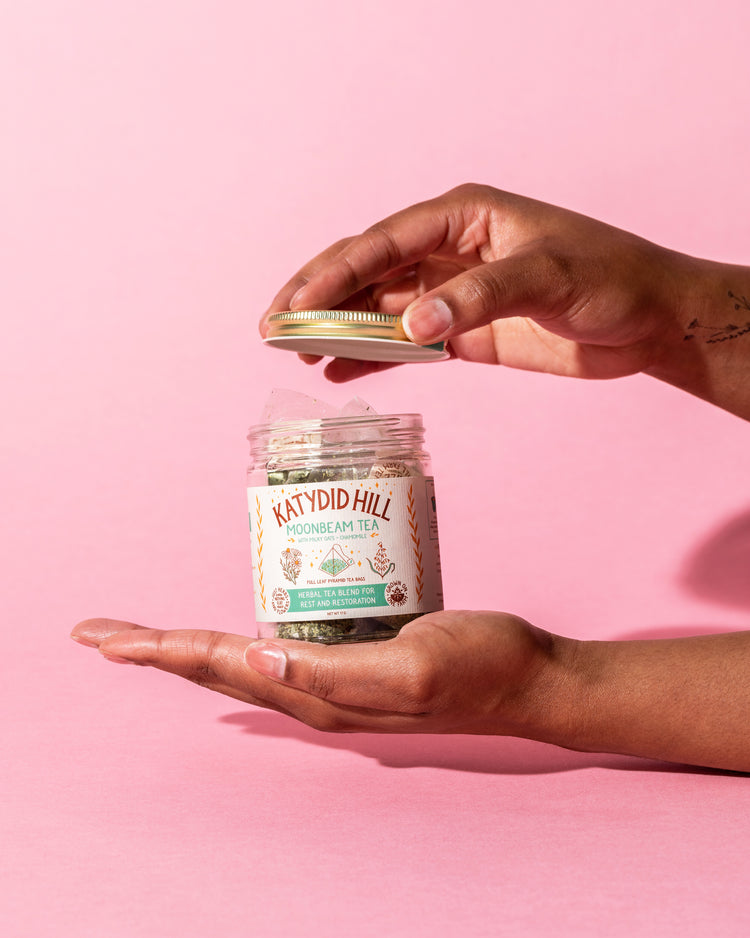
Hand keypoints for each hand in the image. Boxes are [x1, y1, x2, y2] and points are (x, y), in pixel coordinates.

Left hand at [70, 611, 571, 734]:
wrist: (525, 676)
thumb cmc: (480, 666)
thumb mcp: (414, 667)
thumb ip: (339, 671)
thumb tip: (261, 660)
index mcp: (321, 694)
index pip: (222, 666)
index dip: (162, 651)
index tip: (107, 640)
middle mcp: (316, 693)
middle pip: (215, 670)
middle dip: (155, 653)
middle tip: (101, 636)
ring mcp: (333, 680)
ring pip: (240, 664)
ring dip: (186, 650)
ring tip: (147, 638)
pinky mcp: (353, 660)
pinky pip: (278, 651)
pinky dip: (237, 641)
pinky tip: (233, 632)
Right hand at [261, 183, 692, 382]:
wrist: (648, 320)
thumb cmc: (608, 279)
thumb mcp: (546, 279)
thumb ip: (477, 299)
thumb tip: (411, 328)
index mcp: (462, 218)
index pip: (382, 242)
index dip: (334, 273)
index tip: (295, 305)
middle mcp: (449, 251)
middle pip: (368, 271)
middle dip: (319, 297)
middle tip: (272, 327)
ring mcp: (453, 294)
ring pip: (380, 308)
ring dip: (337, 328)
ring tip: (293, 351)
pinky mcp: (465, 334)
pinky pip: (406, 344)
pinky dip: (373, 356)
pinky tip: (340, 371)